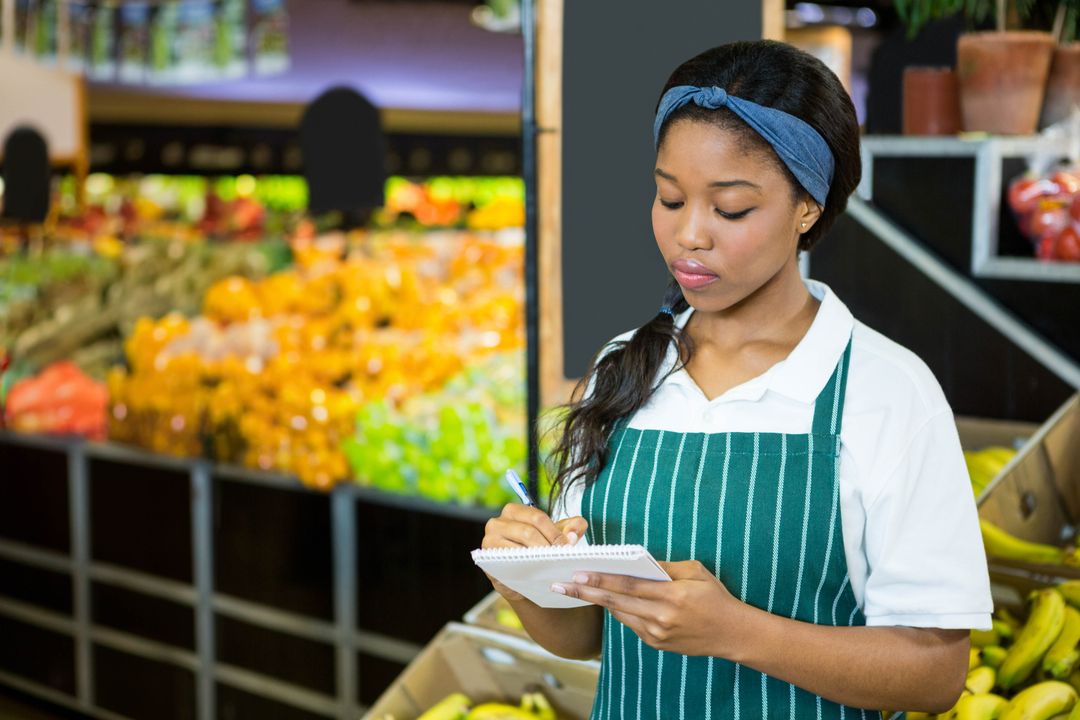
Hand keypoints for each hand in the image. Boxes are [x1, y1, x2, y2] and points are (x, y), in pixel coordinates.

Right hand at [481, 503, 588, 601]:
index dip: (555, 533)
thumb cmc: (537, 548)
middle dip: (548, 547)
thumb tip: (573, 534)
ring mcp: (489, 542)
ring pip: (518, 549)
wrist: (521, 575)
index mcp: (513, 511)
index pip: (537, 518)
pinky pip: (508, 564)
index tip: (569, 547)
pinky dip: (525, 569)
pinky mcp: (488, 561)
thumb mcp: (555, 535)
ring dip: (538, 559)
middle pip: (527, 532)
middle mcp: (496, 522)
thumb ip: (571, 528)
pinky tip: (539, 574)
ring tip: (553, 567)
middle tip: (562, 559)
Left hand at [553, 560, 743, 656]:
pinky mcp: (657, 643)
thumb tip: (636, 560)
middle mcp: (661, 617)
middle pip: (615, 602)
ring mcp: (657, 633)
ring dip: (598, 602)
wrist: (732, 633)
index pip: (628, 585)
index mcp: (671, 595)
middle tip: (560, 585)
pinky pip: (631, 624)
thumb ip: (664, 567)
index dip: (601, 578)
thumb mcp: (695, 571)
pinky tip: (605, 601)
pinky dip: (619, 611)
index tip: (578, 572)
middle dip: (585, 592)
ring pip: (620, 614)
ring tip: (575, 590)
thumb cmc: (715, 596)